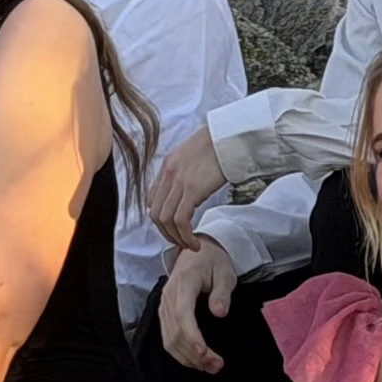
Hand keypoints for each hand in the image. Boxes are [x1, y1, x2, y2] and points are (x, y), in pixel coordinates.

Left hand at [146, 126, 229, 248]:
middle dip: (165, 233)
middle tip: (180, 241)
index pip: (152, 199)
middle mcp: (168, 175)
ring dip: (176, 238)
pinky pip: (181, 220)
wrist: (229, 136)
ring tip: (189, 245)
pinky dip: (185, 236)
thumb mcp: (194, 154)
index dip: (160, 218)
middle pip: (155, 213)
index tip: (173, 227)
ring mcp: (178, 182)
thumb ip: (186, 169)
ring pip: (165, 220)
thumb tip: (191, 183)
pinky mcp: (192, 190)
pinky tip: (195, 242)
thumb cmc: (219, 144)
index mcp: (167, 166)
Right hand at [157, 241, 238, 373]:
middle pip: (176, 332)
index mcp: (184, 282)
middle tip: (217, 366)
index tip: (204, 353)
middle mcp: (169, 296)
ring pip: (169, 339)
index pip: (183, 314)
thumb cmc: (213, 261)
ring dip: (188, 358)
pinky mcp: (165, 313)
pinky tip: (196, 361)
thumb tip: (220, 313)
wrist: (197, 252)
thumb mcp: (225, 272)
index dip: (192, 336)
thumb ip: (222, 293)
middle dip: (195, 354)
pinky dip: (180, 353)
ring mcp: (164, 305)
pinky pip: (167, 337)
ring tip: (210, 368)